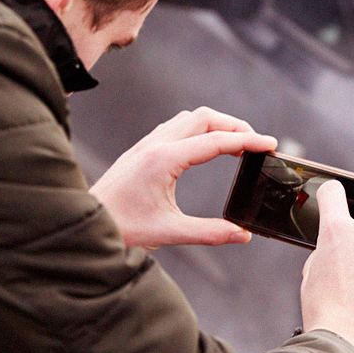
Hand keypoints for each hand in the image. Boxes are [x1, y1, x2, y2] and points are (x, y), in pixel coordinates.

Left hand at [91, 107, 276, 248]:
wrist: (83, 223)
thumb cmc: (121, 227)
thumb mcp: (169, 233)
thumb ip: (210, 232)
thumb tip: (243, 234)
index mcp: (165, 160)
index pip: (216, 141)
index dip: (248, 141)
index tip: (270, 145)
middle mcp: (155, 145)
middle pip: (205, 118)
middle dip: (235, 126)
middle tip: (256, 144)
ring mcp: (146, 144)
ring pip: (189, 119)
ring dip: (216, 125)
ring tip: (235, 144)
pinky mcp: (141, 150)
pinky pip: (175, 127)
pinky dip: (198, 130)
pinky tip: (204, 148)